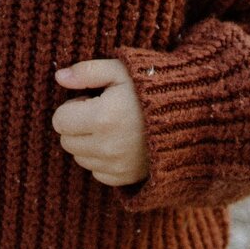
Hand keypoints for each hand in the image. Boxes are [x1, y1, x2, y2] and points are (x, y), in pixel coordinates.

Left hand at [52, 58, 148, 186]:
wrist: (190, 114)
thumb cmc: (151, 87)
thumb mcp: (120, 70)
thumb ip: (86, 72)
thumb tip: (59, 77)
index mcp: (102, 117)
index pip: (60, 120)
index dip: (72, 106)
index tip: (91, 100)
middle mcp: (107, 147)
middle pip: (67, 141)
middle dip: (77, 125)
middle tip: (101, 112)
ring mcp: (117, 165)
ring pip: (80, 157)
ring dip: (88, 142)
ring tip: (113, 126)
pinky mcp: (126, 178)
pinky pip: (97, 173)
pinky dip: (102, 159)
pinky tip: (119, 142)